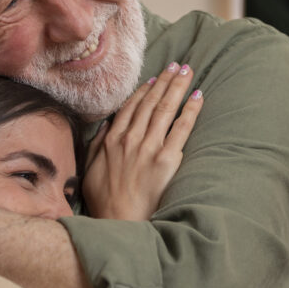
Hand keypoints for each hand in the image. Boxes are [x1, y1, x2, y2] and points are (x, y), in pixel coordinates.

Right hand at [82, 62, 202, 219]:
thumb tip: (105, 126)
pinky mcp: (166, 160)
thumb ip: (97, 145)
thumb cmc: (104, 200)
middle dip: (165, 80)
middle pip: (151, 102)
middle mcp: (131, 138)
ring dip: (177, 86)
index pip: (131, 107)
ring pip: (166, 108)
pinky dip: (190, 109)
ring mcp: (149, 147)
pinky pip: (181, 128)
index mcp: (112, 139)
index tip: (154, 77)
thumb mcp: (90, 169)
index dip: (145, 90)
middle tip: (177, 64)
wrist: (118, 222)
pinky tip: (198, 95)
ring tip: (187, 71)